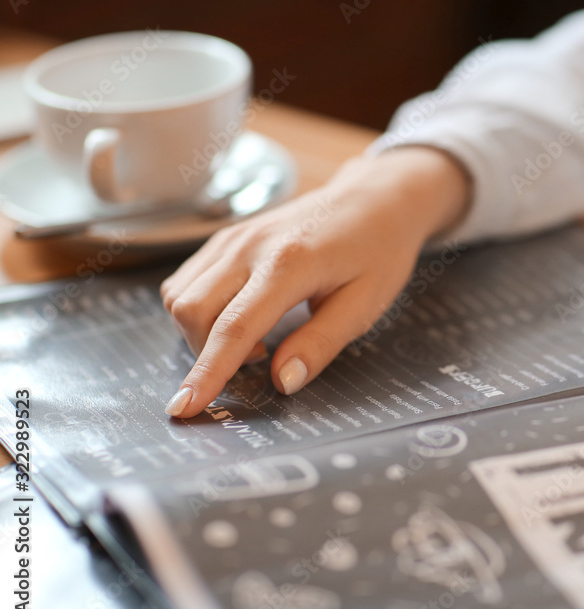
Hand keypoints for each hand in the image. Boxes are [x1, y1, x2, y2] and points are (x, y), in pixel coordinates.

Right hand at [160, 146, 469, 417]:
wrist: (376, 199)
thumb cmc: (378, 252)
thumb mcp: (364, 305)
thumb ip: (320, 344)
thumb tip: (282, 382)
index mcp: (289, 263)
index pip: (233, 328)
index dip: (207, 374)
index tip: (184, 409)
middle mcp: (250, 245)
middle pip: (192, 311)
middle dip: (206, 354)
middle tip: (261, 359)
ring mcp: (233, 237)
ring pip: (181, 296)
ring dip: (202, 332)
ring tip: (257, 337)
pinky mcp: (227, 236)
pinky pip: (187, 280)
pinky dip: (199, 309)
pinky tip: (242, 315)